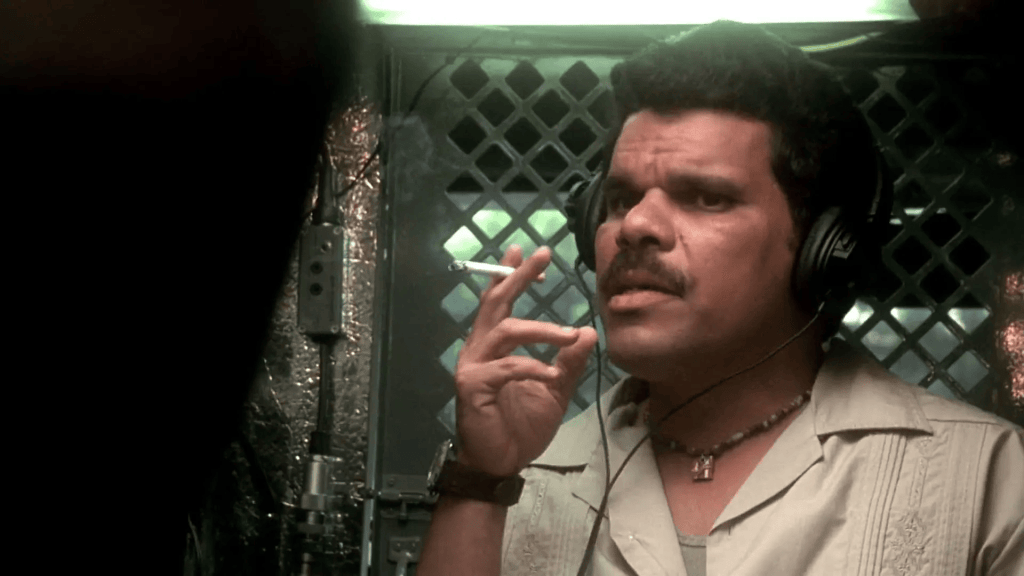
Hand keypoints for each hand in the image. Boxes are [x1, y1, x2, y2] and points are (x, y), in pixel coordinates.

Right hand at [454, 245, 598, 477]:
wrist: (500, 464)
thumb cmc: (521, 426)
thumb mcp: (554, 390)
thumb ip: (568, 362)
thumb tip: (588, 332)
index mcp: (493, 345)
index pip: (499, 301)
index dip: (510, 274)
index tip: (526, 249)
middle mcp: (478, 349)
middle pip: (496, 302)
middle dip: (518, 276)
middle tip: (542, 255)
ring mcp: (472, 366)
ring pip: (506, 331)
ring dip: (541, 329)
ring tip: (569, 336)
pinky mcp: (472, 387)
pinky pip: (507, 368)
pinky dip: (533, 368)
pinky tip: (552, 375)